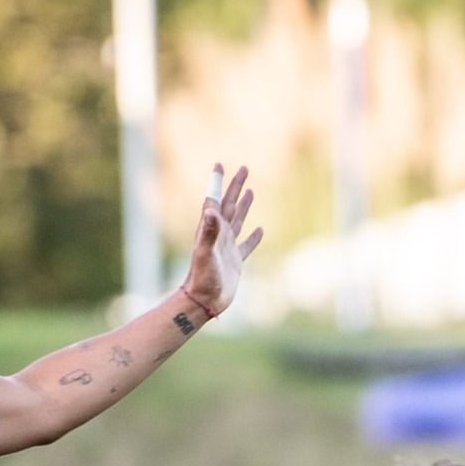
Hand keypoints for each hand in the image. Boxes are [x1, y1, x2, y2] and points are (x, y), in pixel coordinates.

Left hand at [180, 166, 262, 319]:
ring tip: (251, 191)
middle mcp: (219, 235)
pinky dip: (254, 237)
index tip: (220, 165)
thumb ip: (209, 231)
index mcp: (211, 229)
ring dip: (245, 205)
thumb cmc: (203, 277)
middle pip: (230, 205)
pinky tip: (261, 230)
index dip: (218, 182)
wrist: (205, 300)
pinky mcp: (236, 261)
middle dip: (236, 187)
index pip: (215, 200)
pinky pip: (247, 245)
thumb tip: (211, 209)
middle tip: (244, 169)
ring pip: (238, 220)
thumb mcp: (205, 253)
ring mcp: (228, 247)